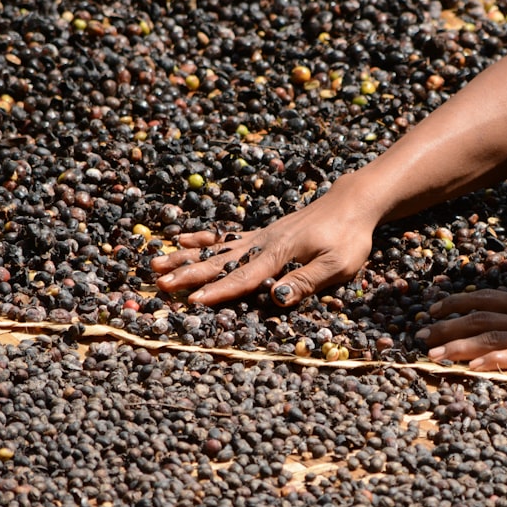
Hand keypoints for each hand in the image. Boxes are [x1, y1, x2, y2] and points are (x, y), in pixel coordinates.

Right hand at [150, 190, 374, 306]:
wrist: (352, 203)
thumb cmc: (349, 237)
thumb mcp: (337, 265)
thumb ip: (306, 281)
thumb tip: (275, 299)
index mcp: (280, 254)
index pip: (245, 277)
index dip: (219, 292)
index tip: (192, 302)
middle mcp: (263, 244)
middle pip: (220, 261)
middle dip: (188, 275)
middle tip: (158, 284)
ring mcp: (260, 237)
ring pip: (216, 248)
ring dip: (185, 257)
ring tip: (154, 263)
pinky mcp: (262, 233)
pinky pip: (226, 236)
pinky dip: (203, 238)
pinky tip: (181, 239)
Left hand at [416, 279, 506, 372]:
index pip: (486, 298)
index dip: (457, 302)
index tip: (434, 309)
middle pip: (477, 317)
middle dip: (444, 325)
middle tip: (417, 334)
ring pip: (487, 337)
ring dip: (455, 346)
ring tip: (429, 355)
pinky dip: (488, 360)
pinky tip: (468, 367)